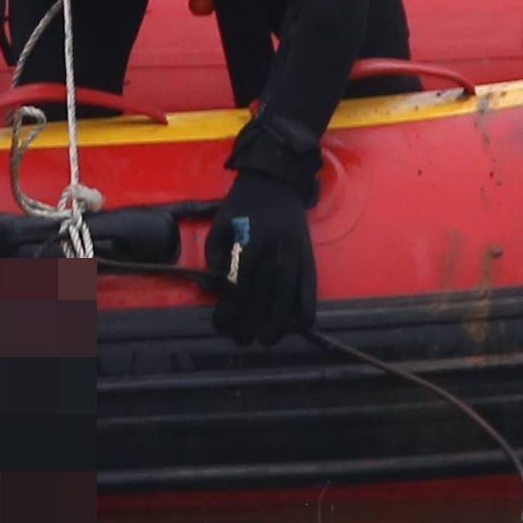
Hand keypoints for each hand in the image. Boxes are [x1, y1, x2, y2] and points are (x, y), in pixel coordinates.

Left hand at [202, 178, 316, 349]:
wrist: (276, 182)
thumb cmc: (242, 205)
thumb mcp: (220, 224)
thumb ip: (214, 255)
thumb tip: (212, 289)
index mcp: (251, 242)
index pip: (240, 284)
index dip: (230, 309)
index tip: (221, 323)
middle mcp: (275, 251)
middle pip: (263, 296)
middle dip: (250, 323)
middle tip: (241, 339)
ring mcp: (294, 255)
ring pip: (287, 296)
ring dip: (278, 323)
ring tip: (266, 340)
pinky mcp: (308, 256)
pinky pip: (310, 285)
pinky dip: (309, 305)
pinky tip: (304, 324)